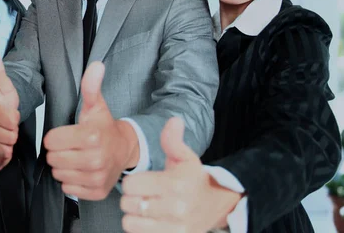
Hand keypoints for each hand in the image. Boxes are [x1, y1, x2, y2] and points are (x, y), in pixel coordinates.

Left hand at [44, 62, 139, 200]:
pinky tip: (82, 170)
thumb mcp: (96, 106)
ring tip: (77, 158)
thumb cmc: (104, 127)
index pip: (50, 141)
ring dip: (64, 167)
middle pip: (53, 159)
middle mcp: (94, 160)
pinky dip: (72, 181)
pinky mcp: (97, 192)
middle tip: (72, 146)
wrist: (126, 150)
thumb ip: (91, 86)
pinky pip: (68, 189)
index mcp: (91, 137)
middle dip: (59, 152)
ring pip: (58, 175)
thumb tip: (96, 65)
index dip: (56, 137)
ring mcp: (96, 178)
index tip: (68, 134)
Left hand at [120, 117, 241, 232]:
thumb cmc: (194, 180)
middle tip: (142, 194)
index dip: (131, 182)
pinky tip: (149, 220)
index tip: (141, 181)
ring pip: (130, 222)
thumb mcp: (185, 157)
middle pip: (128, 204)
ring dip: (133, 215)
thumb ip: (172, 140)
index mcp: (176, 184)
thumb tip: (174, 121)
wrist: (216, 205)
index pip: (131, 185)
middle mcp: (176, 208)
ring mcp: (175, 227)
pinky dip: (139, 228)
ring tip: (144, 208)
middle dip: (130, 198)